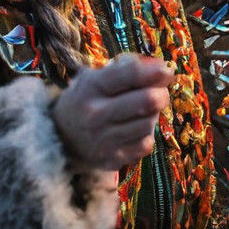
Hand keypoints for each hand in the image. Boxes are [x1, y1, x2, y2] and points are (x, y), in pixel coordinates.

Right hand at [52, 54, 174, 179]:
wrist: (61, 138)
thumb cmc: (87, 101)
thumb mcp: (95, 78)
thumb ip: (126, 69)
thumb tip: (162, 68)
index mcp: (91, 87)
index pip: (131, 74)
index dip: (156, 71)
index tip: (167, 71)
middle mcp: (95, 114)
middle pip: (147, 100)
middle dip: (161, 94)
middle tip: (161, 93)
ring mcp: (103, 140)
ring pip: (149, 124)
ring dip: (152, 116)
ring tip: (142, 112)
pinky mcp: (112, 160)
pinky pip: (145, 145)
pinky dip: (145, 136)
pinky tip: (133, 131)